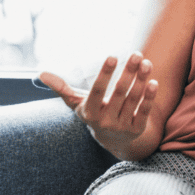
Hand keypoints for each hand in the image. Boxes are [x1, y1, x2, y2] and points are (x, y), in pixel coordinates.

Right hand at [38, 52, 157, 154]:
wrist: (113, 141)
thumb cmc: (94, 113)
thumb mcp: (77, 103)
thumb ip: (62, 89)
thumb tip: (41, 73)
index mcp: (90, 112)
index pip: (97, 91)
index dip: (105, 74)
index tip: (112, 56)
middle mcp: (105, 121)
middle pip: (119, 93)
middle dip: (128, 73)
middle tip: (136, 54)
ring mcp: (122, 126)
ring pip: (133, 100)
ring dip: (141, 80)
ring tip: (145, 62)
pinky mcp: (137, 129)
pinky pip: (144, 112)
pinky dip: (149, 97)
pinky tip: (153, 82)